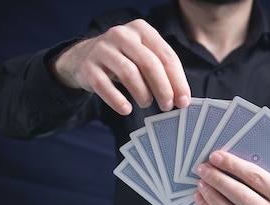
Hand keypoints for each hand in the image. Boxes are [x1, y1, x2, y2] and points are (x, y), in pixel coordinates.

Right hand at [52, 19, 190, 114]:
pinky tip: (126, 109)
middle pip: (149, 63)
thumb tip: (182, 98)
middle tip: (167, 106)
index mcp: (141, 30)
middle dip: (163, 88)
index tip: (184, 101)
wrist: (85, 57)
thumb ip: (163, 72)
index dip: (177, 80)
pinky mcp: (88, 66)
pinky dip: (117, 100)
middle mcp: (122, 35)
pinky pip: (104, 85)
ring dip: (142, 94)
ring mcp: (103, 49)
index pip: (166, 55)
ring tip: (146, 103)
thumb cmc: (124, 60)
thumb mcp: (143, 56)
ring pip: (129, 73)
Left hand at [194, 150, 269, 204]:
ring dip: (212, 197)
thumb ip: (251, 175)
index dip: (234, 166)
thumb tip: (221, 162)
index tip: (216, 157)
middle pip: (242, 197)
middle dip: (219, 181)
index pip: (256, 178)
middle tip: (204, 170)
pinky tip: (201, 199)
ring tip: (201, 184)